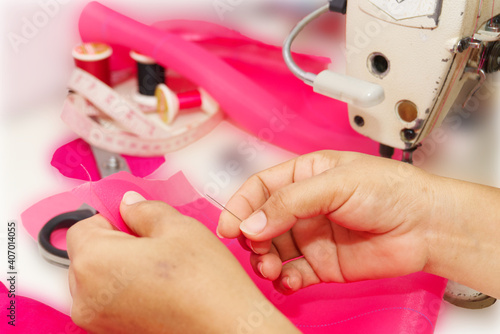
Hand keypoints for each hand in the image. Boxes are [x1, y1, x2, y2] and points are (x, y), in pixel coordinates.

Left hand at [67, 192, 298, 333]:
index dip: (113, 217)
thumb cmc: (206, 285)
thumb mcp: (178, 227)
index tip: (134, 219)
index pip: (83, 225)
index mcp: (94, 263)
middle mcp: (86, 297)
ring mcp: (98, 320)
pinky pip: (109, 298)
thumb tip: (129, 204)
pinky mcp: (112, 331)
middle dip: (117, 241)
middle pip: (88, 252)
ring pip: (99, 275)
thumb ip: (143, 209)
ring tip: (159, 267)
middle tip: (154, 242)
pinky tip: (158, 285)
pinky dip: (126, 287)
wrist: (226, 328)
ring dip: (121, 265)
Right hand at [217, 151, 439, 293]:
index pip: (260, 189)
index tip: (229, 227)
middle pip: (261, 222)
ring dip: (264, 261)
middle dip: (252, 238)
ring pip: (272, 251)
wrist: (425, 225)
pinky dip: (284, 281)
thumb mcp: (336, 183)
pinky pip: (293, 275)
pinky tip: (288, 281)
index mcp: (304, 176)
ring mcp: (312, 236)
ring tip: (271, 267)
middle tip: (256, 248)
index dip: (240, 206)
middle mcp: (304, 207)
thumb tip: (253, 222)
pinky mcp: (322, 264)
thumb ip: (291, 202)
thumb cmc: (391, 190)